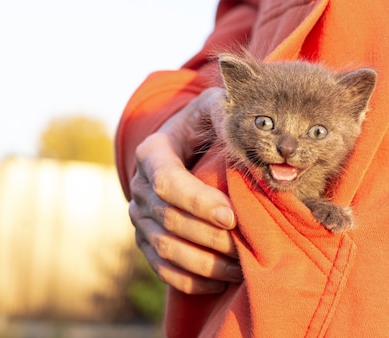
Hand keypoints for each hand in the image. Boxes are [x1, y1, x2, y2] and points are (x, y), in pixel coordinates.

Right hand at [129, 88, 240, 293]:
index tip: (231, 216)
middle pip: (169, 220)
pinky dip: (190, 280)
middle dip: (209, 237)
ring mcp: (141, 217)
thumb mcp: (215, 107)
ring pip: (166, 248)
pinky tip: (221, 282)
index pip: (167, 183)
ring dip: (204, 263)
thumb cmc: (206, 122)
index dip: (198, 202)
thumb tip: (249, 135)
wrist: (187, 142)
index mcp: (152, 153)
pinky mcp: (148, 239)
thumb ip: (225, 112)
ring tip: (241, 267)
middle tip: (246, 245)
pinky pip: (162, 268)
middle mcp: (140, 187)